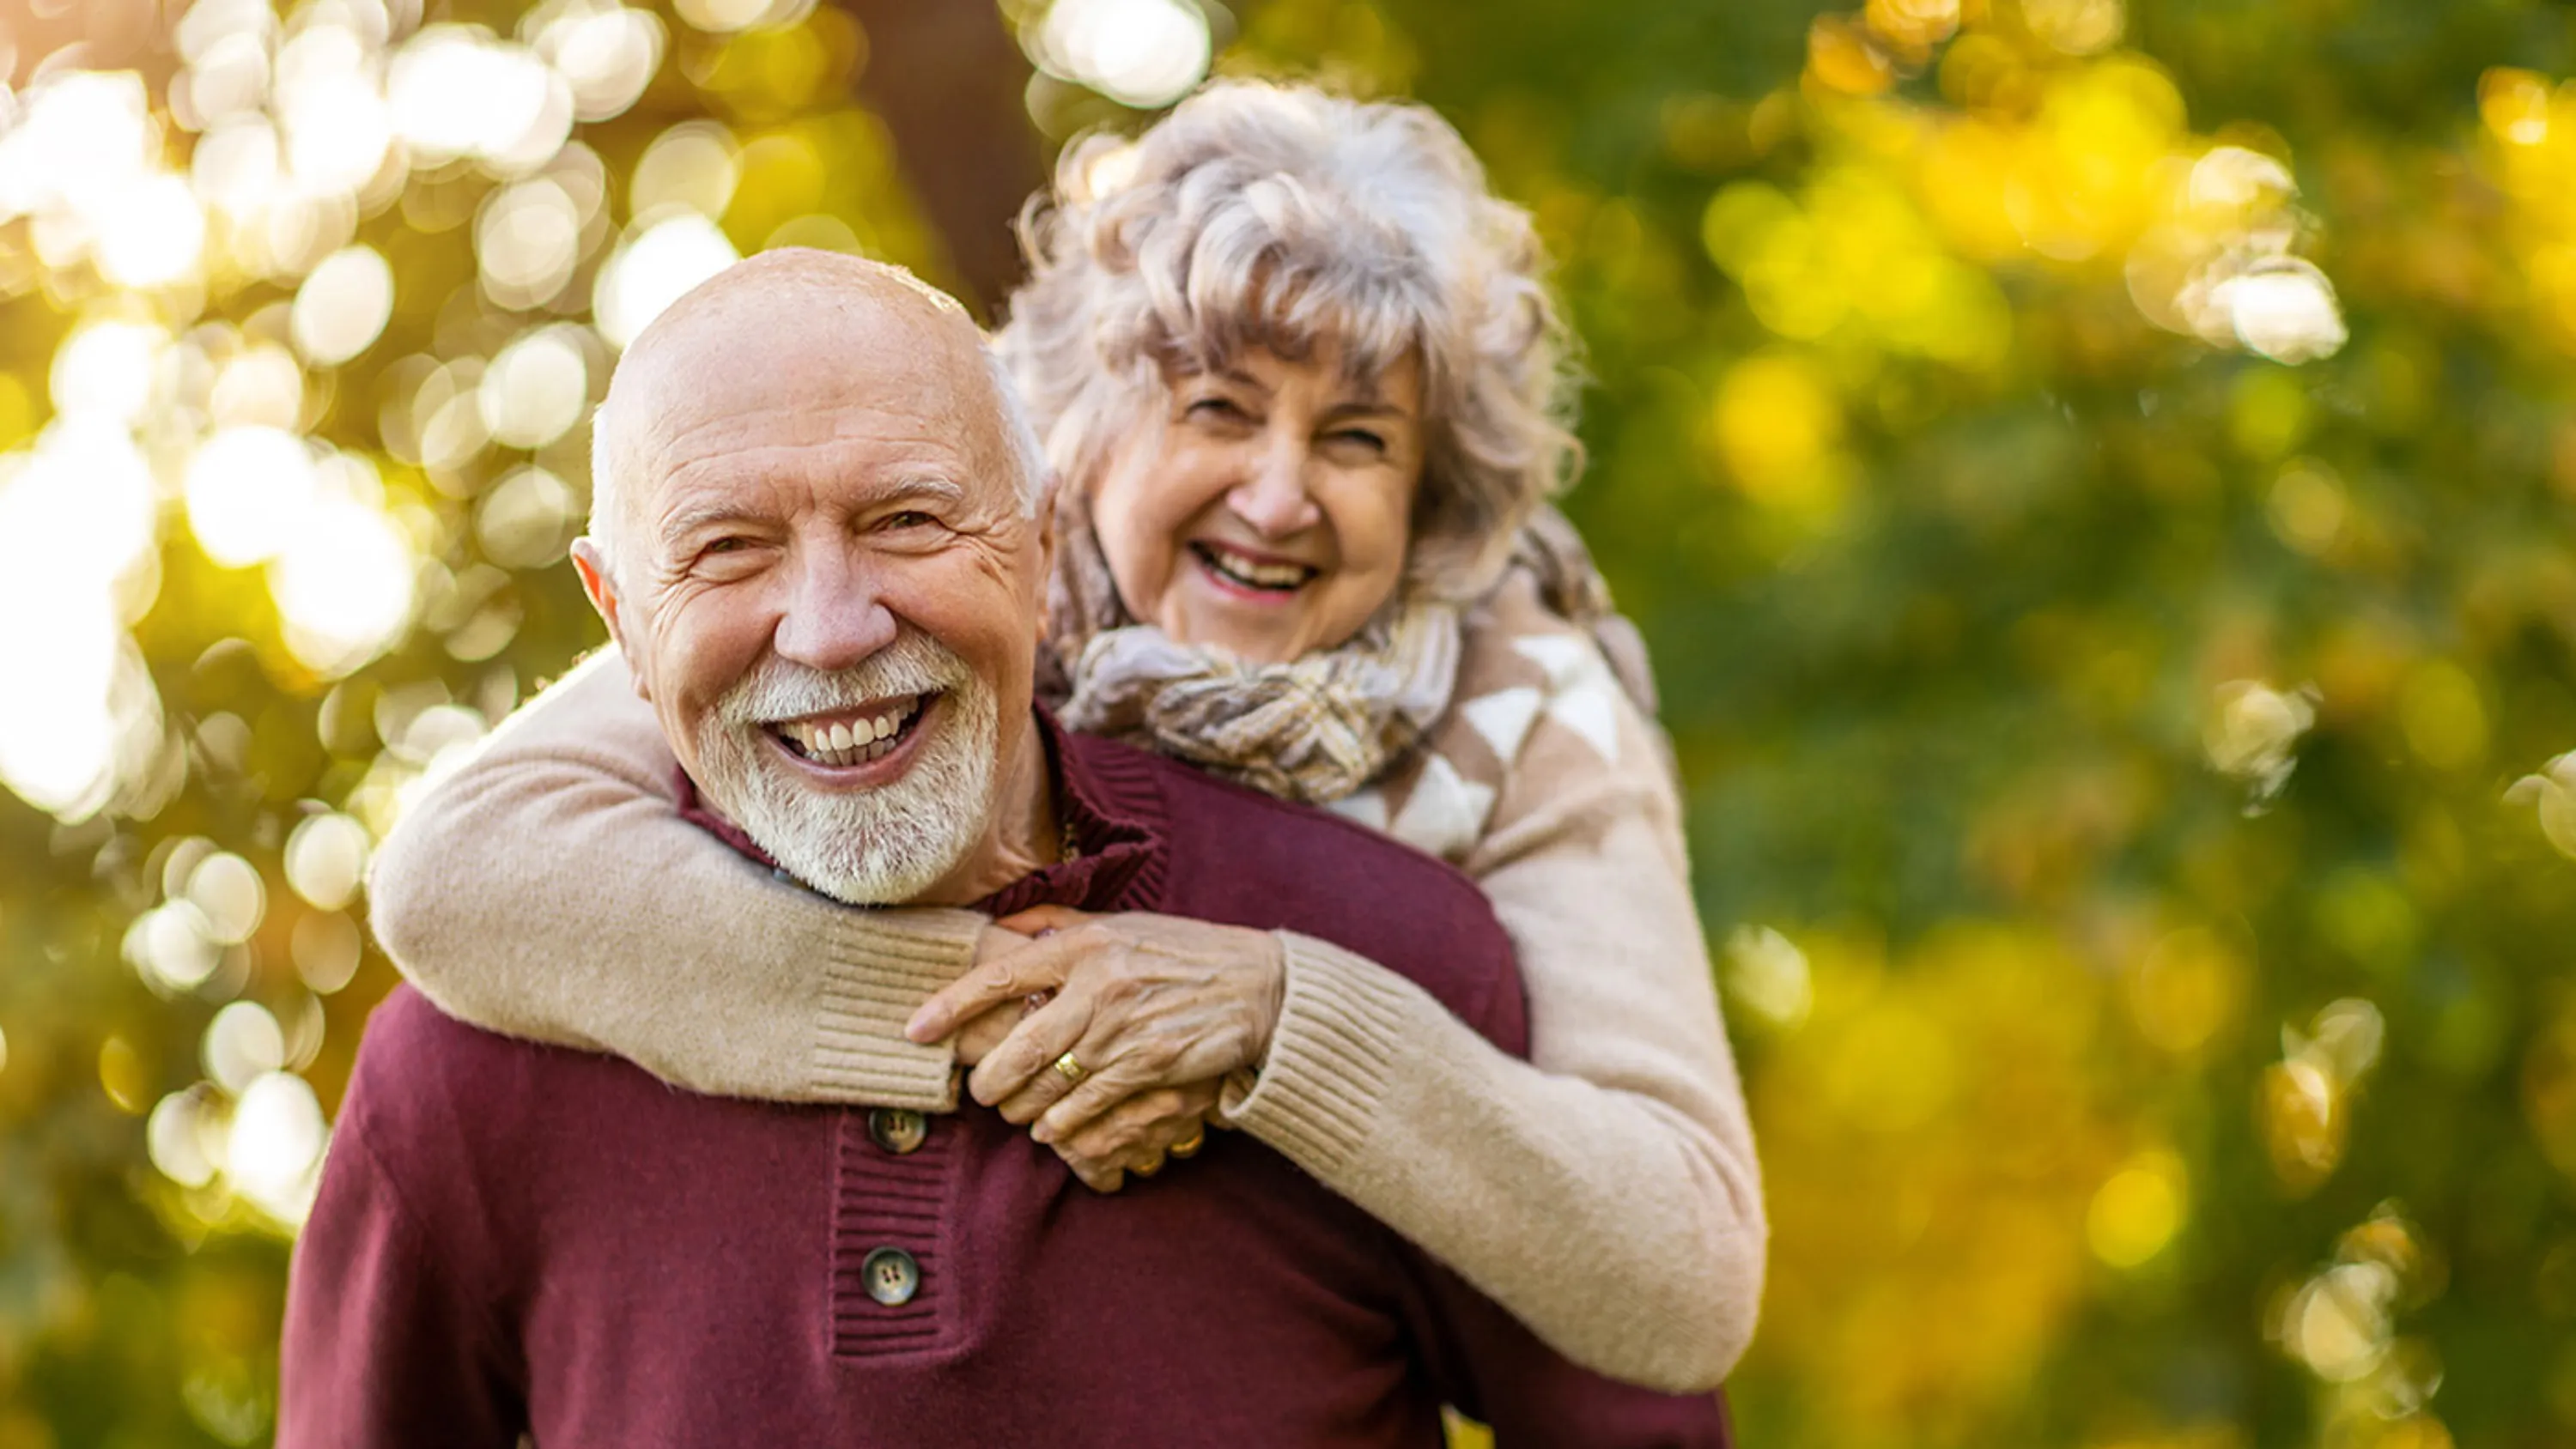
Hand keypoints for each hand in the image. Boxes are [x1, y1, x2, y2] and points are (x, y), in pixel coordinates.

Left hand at [906, 905, 1285, 1153]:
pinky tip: (1053, 1128)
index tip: (916, 1030)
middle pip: (1016, 1047)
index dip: (950, 1006)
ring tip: (1015, 1111)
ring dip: (1021, 1109)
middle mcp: (1099, 984)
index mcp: (1085, 944)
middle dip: (988, 1080)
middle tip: (980, 1090)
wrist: (1259, 986)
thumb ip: (1063, 925)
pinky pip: (1083, 1109)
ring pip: (1046, 1087)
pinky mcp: (1148, 1067)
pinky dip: (1060, 1125)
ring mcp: (1123, 1030)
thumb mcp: (1124, 924)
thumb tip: (1008, 923)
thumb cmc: (1185, 952)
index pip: (1000, 975)